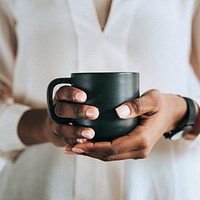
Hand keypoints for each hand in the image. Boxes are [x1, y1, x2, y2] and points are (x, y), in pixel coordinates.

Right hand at [18, 86, 98, 147]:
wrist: (53, 124)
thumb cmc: (71, 108)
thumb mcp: (75, 100)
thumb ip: (89, 97)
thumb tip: (111, 95)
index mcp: (60, 98)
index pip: (63, 92)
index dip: (72, 93)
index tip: (84, 96)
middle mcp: (55, 110)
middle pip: (63, 109)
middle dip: (78, 111)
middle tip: (94, 113)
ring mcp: (55, 124)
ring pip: (62, 127)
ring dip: (77, 130)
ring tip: (90, 133)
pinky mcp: (58, 137)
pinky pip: (65, 140)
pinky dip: (74, 141)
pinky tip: (84, 142)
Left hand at [66, 90, 187, 159]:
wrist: (170, 114)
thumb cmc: (161, 105)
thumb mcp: (152, 100)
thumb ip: (138, 105)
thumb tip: (119, 111)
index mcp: (141, 140)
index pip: (112, 148)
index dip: (93, 147)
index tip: (77, 143)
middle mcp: (139, 150)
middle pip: (108, 155)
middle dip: (88, 152)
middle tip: (70, 147)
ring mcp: (137, 151)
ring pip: (110, 156)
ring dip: (92, 153)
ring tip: (74, 147)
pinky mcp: (134, 148)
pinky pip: (114, 152)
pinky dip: (99, 150)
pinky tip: (89, 146)